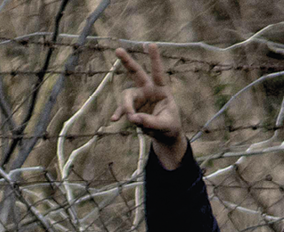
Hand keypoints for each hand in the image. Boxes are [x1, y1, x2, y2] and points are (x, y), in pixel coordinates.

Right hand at [111, 45, 186, 169]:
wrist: (163, 135)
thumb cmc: (169, 126)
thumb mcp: (165, 125)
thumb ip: (151, 122)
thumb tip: (134, 118)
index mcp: (161, 90)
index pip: (157, 73)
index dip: (154, 59)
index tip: (151, 44)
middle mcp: (148, 90)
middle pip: (136, 73)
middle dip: (127, 61)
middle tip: (118, 50)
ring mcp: (138, 99)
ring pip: (127, 96)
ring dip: (127, 106)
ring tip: (132, 118)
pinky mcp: (132, 108)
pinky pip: (122, 109)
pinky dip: (119, 113)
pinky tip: (114, 119)